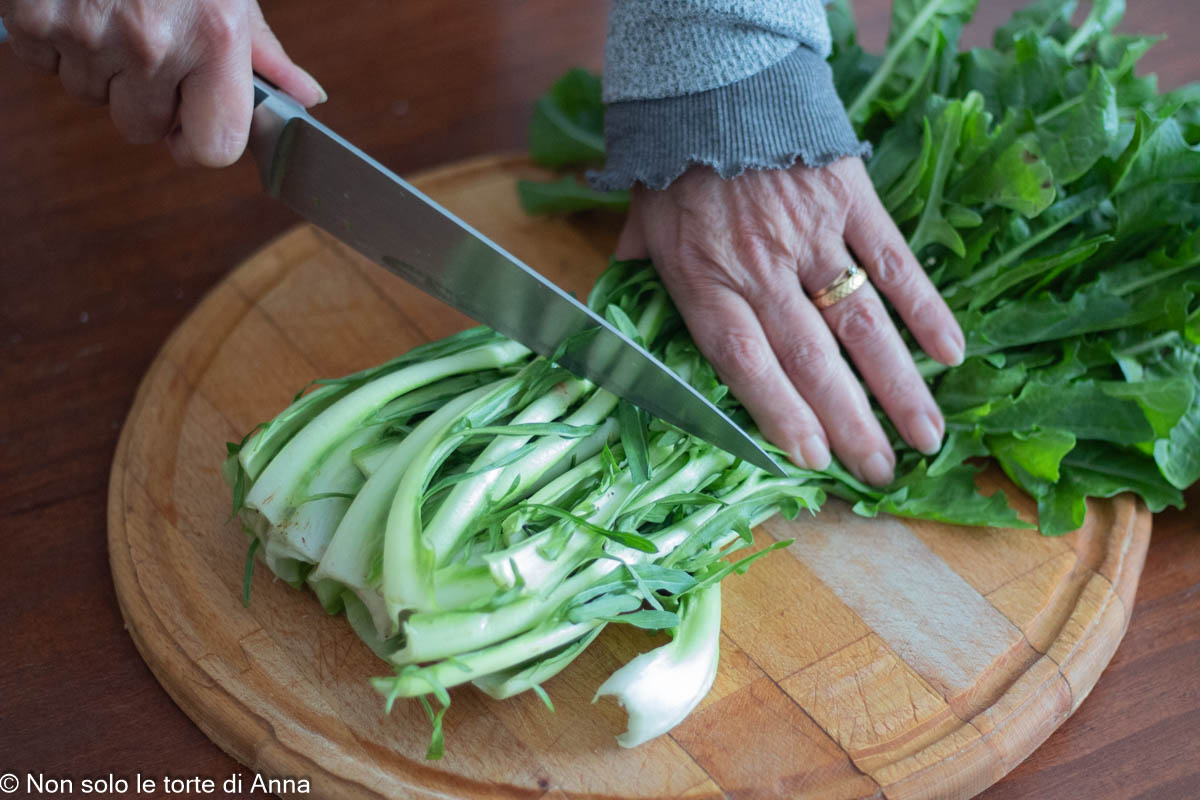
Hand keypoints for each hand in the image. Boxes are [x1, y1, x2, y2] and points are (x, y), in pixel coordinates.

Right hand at [0, 0, 323, 165]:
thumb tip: (307, 96)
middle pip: (142, 128)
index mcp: (214, 38)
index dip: (199, 143)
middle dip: (144, 99)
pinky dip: (54, 37)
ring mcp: (87, 34)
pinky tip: (75, 0)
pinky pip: (43, 63)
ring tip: (110, 9)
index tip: (191, 125)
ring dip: (98, 65)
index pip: (213, 148)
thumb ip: (263, 50)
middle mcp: (153, 44)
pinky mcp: (33, 19)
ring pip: (89, 96)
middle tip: (146, 43)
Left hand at [616, 158, 964, 485]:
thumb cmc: (672, 166)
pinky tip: (951, 354)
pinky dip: (925, 308)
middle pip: (811, 359)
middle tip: (880, 474)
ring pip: (861, 323)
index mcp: (704, 279)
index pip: (744, 362)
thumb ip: (637, 287)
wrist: (714, 80)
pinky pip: (894, 262)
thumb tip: (618, 339)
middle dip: (850, 425)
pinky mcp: (851, 201)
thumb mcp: (639, 229)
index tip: (811, 460)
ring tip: (927, 438)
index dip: (778, 414)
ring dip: (898, 386)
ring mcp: (811, 235)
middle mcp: (761, 267)